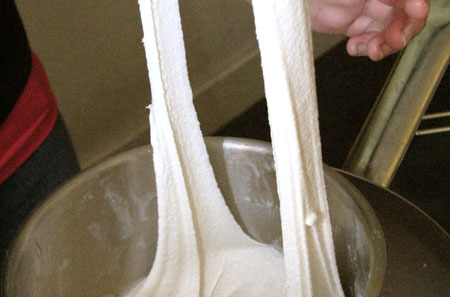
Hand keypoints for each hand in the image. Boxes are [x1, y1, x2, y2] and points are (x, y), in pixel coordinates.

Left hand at [246, 0, 428, 60]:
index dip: (415, 5)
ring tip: (372, 50)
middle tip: (393, 41)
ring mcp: (364, 8)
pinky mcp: (352, 24)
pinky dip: (367, 47)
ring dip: (385, 43)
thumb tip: (410, 0)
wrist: (284, 2)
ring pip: (388, 29)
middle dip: (402, 29)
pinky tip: (355, 47)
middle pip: (404, 13)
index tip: (416, 12)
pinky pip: (369, 39)